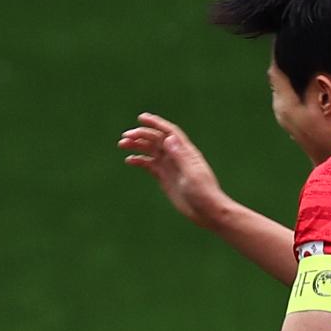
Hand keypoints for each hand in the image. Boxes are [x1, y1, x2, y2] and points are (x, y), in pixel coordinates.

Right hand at [118, 112, 228, 226]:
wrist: (208, 212)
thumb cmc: (204, 193)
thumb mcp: (192, 174)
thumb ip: (180, 157)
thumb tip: (168, 138)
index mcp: (186, 152)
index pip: (169, 132)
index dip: (156, 123)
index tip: (141, 118)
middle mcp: (177, 156)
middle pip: (156, 139)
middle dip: (141, 135)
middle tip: (125, 137)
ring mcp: (170, 166)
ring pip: (151, 151)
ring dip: (137, 146)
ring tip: (122, 145)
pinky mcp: (165, 177)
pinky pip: (150, 165)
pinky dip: (139, 161)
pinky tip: (129, 160)